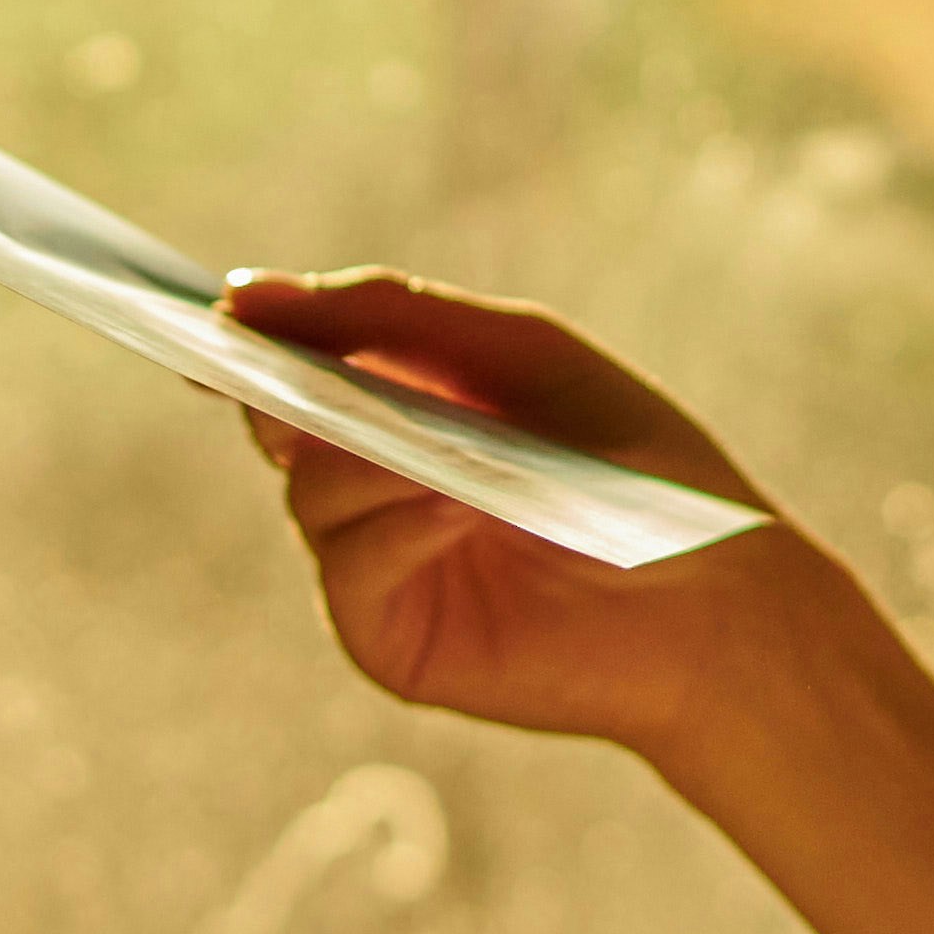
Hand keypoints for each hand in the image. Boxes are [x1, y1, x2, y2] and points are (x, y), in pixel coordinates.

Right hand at [223, 266, 863, 765]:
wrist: (716, 589)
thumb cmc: (627, 456)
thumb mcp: (511, 354)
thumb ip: (389, 315)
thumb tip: (243, 292)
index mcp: (397, 406)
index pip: (294, 364)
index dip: (247, 341)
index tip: (216, 317)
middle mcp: (373, 484)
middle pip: (282, 424)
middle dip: (286, 391)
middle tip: (296, 373)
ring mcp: (379, 565)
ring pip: (313, 492)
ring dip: (363, 457)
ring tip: (432, 446)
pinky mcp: (393, 640)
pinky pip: (351, 572)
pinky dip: (395, 529)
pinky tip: (455, 504)